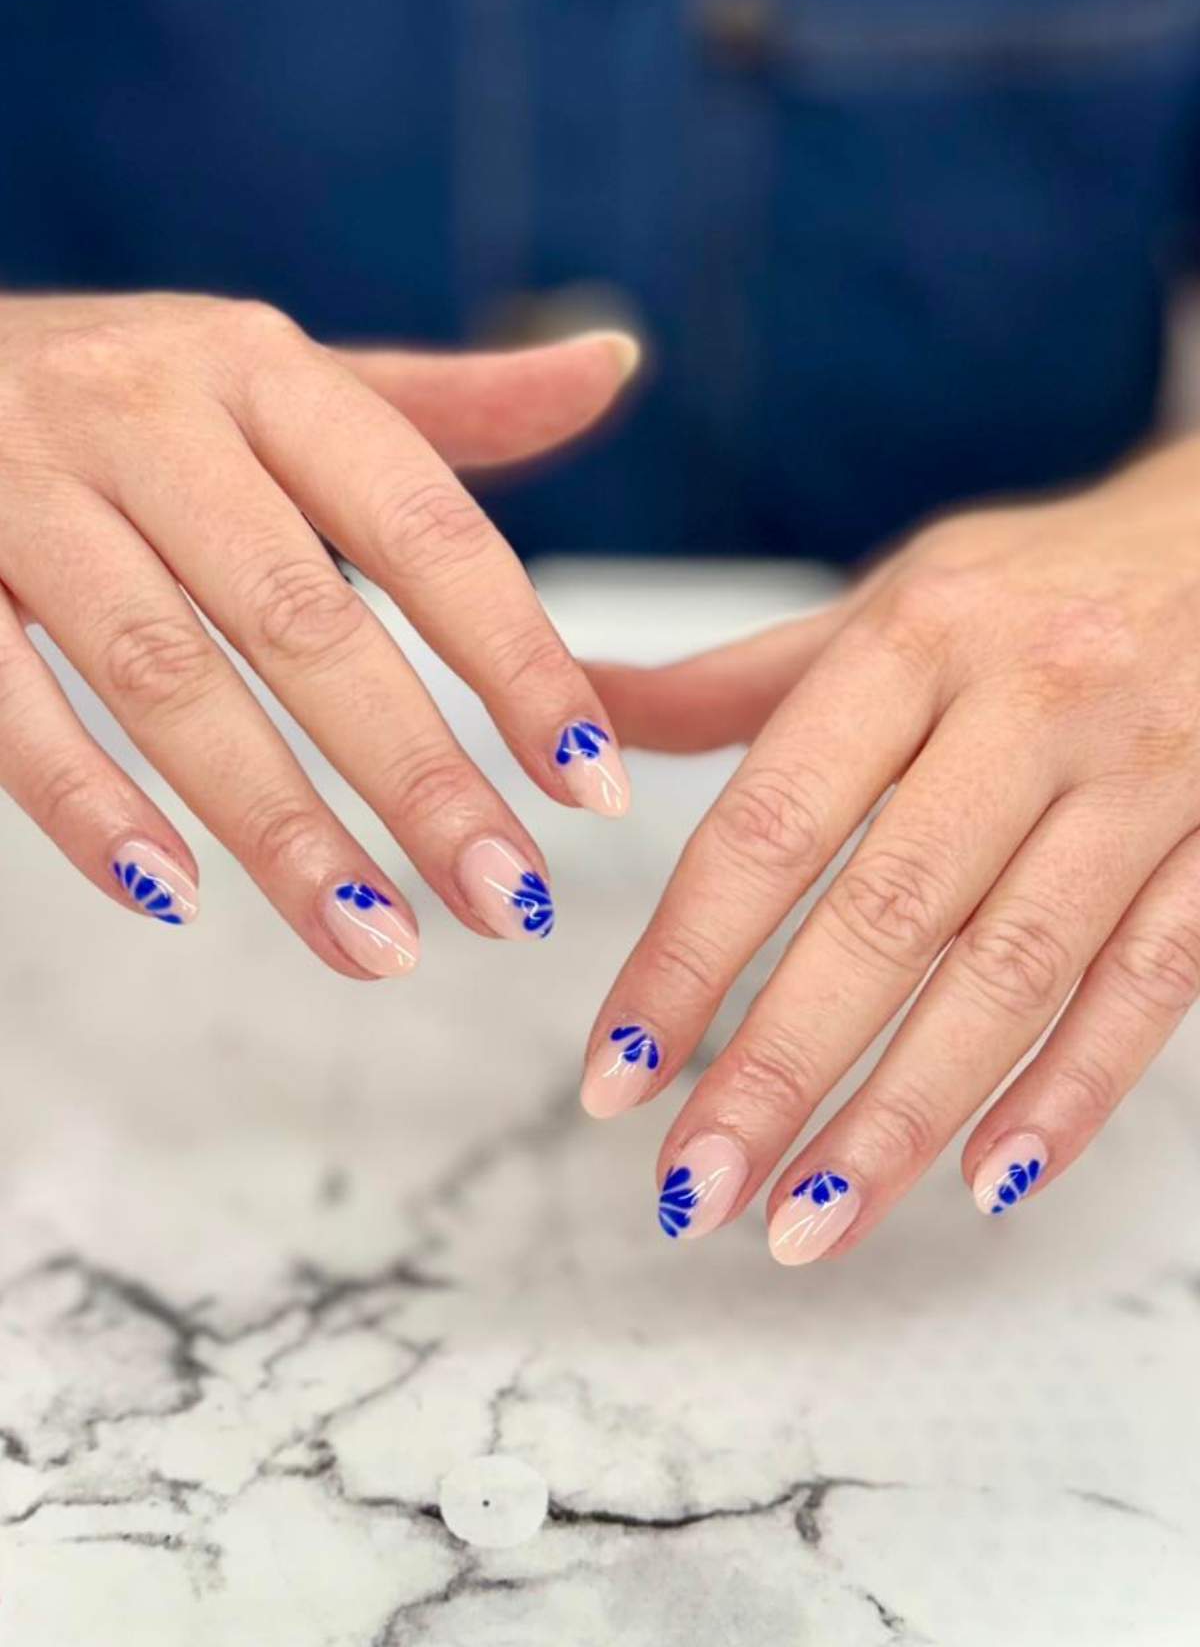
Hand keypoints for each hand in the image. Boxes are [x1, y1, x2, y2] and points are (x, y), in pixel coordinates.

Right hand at [0, 292, 636, 973]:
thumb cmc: (127, 390)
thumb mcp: (278, 372)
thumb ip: (441, 401)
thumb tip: (613, 362)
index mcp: (260, 366)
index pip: (422, 525)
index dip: (516, 657)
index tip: (594, 781)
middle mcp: (144, 416)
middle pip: (302, 619)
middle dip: (417, 775)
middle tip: (509, 900)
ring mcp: (19, 489)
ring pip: (164, 678)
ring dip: (278, 826)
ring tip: (376, 942)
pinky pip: (5, 701)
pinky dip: (86, 806)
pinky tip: (173, 897)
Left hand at [583, 440, 1199, 1257]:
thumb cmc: (1037, 589)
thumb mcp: (888, 608)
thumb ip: (738, 687)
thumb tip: (579, 732)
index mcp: (915, 638)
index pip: (773, 822)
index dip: (687, 957)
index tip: (617, 1071)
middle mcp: (1028, 703)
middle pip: (888, 916)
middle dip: (780, 1067)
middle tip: (695, 1186)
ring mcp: (1141, 776)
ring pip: (1014, 971)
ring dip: (906, 1114)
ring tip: (810, 1220)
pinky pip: (1150, 982)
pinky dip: (1072, 1091)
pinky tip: (988, 1179)